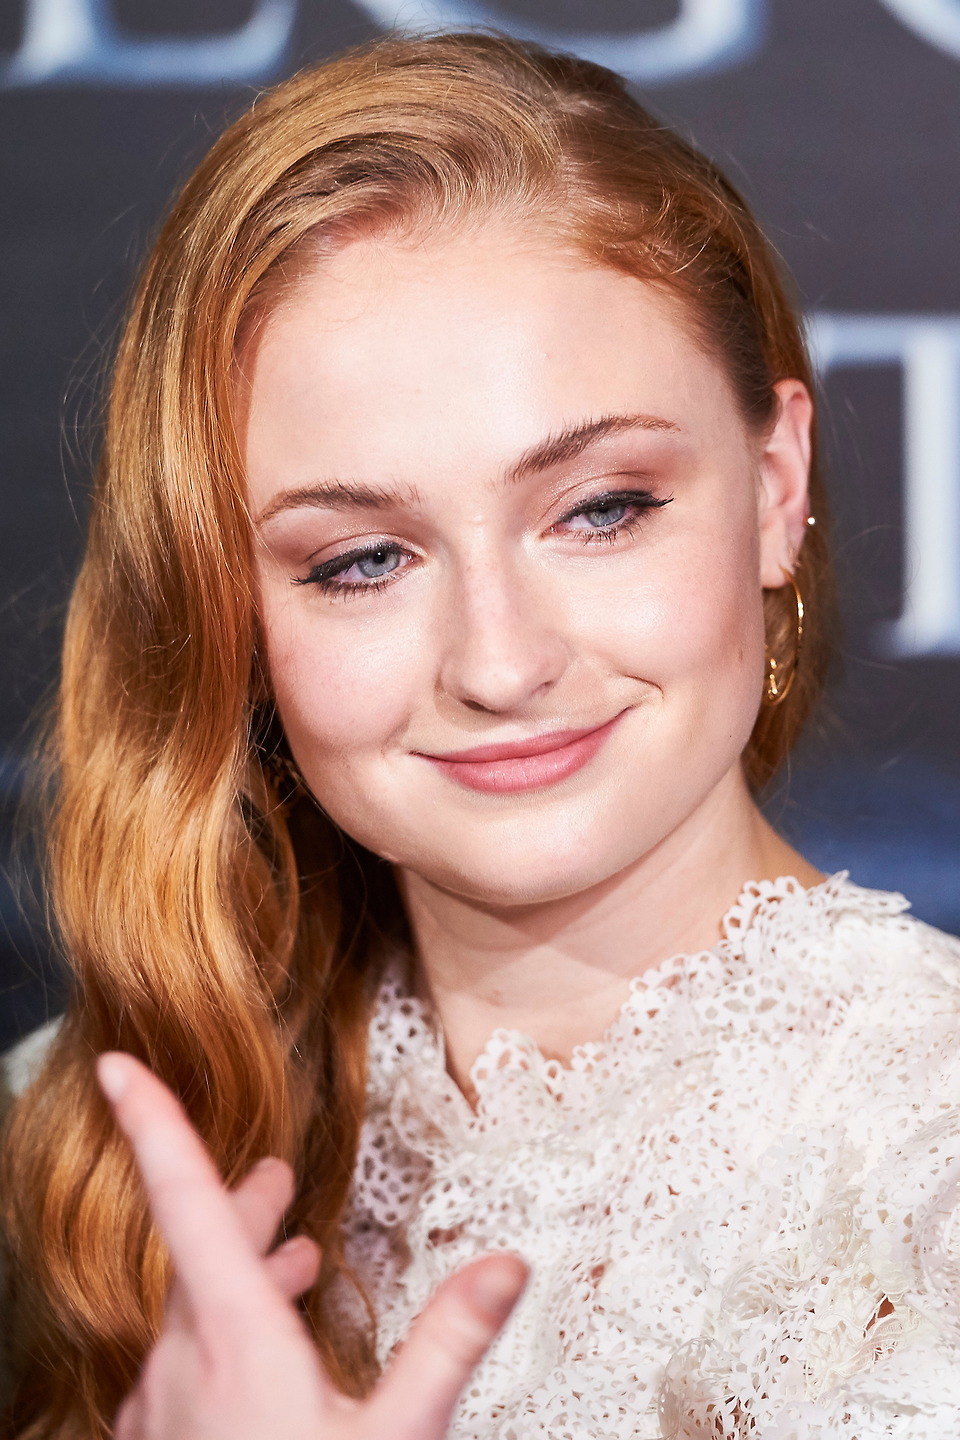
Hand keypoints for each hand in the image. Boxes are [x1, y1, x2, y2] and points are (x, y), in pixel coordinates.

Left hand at [97, 1052, 526, 1439]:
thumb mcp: (397, 1439)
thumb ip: (449, 1344)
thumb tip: (508, 1263)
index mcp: (232, 1340)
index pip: (184, 1203)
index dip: (155, 1125)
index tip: (121, 1067)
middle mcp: (181, 1367)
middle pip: (196, 1254)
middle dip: (240, 1208)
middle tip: (278, 1180)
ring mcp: (163, 1416)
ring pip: (189, 1313)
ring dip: (236, 1274)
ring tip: (289, 1263)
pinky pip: (180, 1369)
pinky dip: (220, 1336)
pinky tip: (252, 1362)